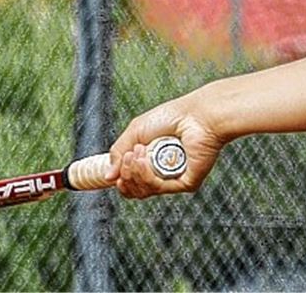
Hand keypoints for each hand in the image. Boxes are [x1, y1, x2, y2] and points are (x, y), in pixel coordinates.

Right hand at [108, 92, 224, 198]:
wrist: (197, 114)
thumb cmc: (172, 116)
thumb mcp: (136, 131)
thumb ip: (118, 152)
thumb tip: (108, 176)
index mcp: (152, 161)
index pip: (131, 182)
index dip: (120, 180)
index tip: (114, 171)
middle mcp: (163, 173)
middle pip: (133, 190)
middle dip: (125, 174)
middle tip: (129, 156)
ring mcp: (174, 179)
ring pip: (142, 191)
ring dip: (134, 172)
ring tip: (139, 153)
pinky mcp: (186, 183)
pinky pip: (158, 188)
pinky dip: (145, 175)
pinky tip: (145, 160)